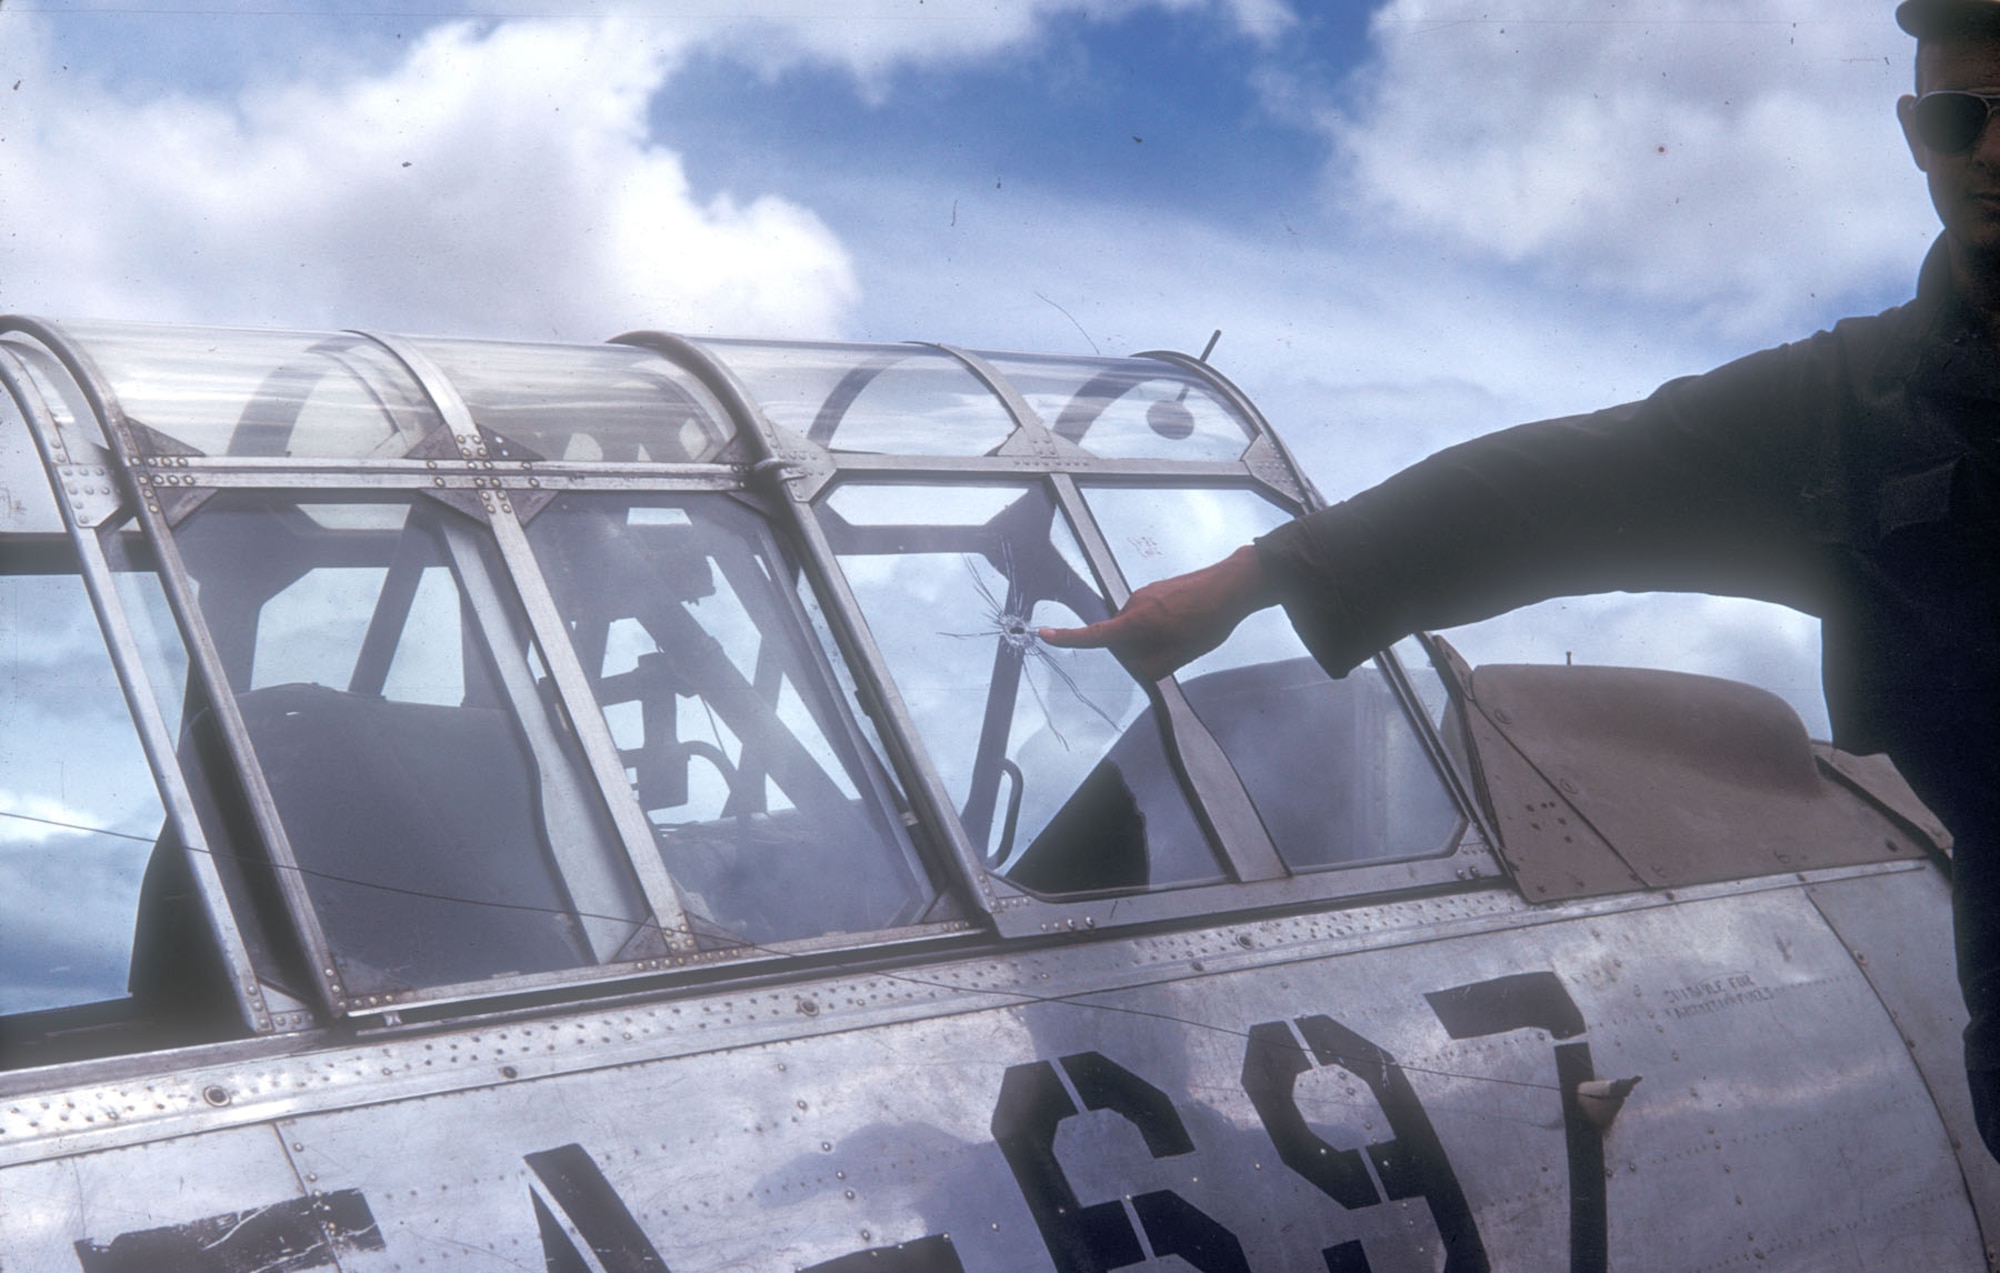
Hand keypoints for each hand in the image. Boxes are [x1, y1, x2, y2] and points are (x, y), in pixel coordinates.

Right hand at [1039, 544, 1276, 681]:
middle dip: (1140, 651)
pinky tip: (1187, 623)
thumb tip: (1136, 666)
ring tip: (1187, 634)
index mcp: (1137, 621)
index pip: (1095, 635)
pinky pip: (1147, 617)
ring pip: (1137, 629)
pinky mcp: (1155, 591)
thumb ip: (1151, 666)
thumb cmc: (1209, 619)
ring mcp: (1144, 594)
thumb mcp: (1181, 655)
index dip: (1068, 637)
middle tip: (1175, 649)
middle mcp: (1134, 604)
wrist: (1233, 585)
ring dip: (1154, 638)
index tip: (1044, 634)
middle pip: (1122, 639)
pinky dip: (1161, 626)